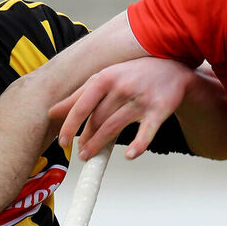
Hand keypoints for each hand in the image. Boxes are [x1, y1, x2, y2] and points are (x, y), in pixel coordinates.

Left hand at [51, 57, 197, 159]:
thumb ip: (80, 95)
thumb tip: (53, 112)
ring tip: (90, 156)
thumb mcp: (106, 77)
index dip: (69, 125)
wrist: (173, 68)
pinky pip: (146, 131)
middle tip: (80, 152)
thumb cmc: (135, 74)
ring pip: (114, 127)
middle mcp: (122, 87)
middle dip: (86, 139)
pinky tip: (129, 155)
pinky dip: (138, 145)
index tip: (63, 141)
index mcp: (106, 77)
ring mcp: (141, 99)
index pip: (81, 105)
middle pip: (97, 120)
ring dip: (99, 145)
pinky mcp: (159, 110)